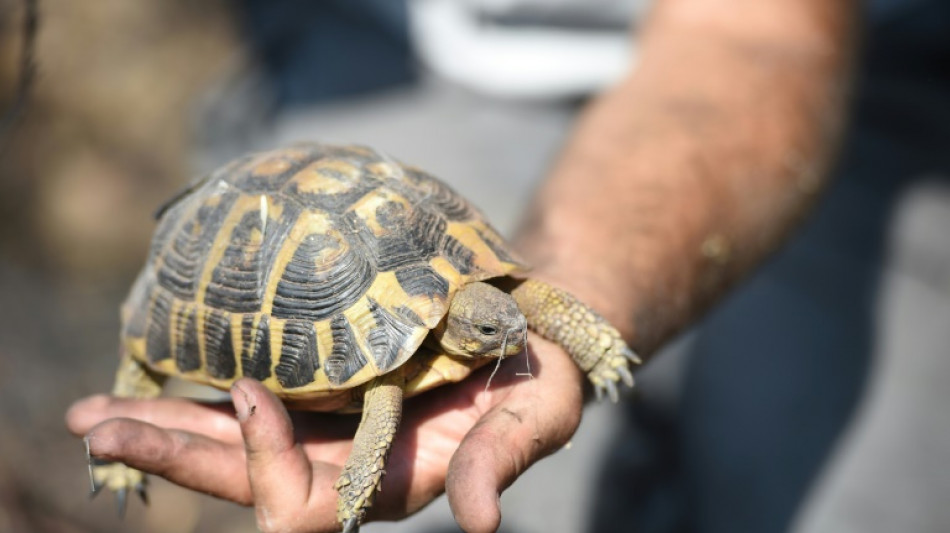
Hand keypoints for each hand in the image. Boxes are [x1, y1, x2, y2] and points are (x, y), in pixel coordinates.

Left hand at [66, 334, 584, 532]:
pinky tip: (155, 380)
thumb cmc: (540, 379)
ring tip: (96, 414)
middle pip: (244, 480)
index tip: (249, 388)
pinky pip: (252, 401)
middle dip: (171, 456)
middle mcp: (345, 466)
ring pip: (233, 443)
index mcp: (391, 483)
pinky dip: (201, 396)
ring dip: (166, 429)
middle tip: (95, 427)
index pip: (303, 505)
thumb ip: (499, 463)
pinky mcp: (324, 391)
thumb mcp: (535, 417)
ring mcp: (327, 429)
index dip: (266, 459)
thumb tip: (479, 526)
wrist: (527, 335)